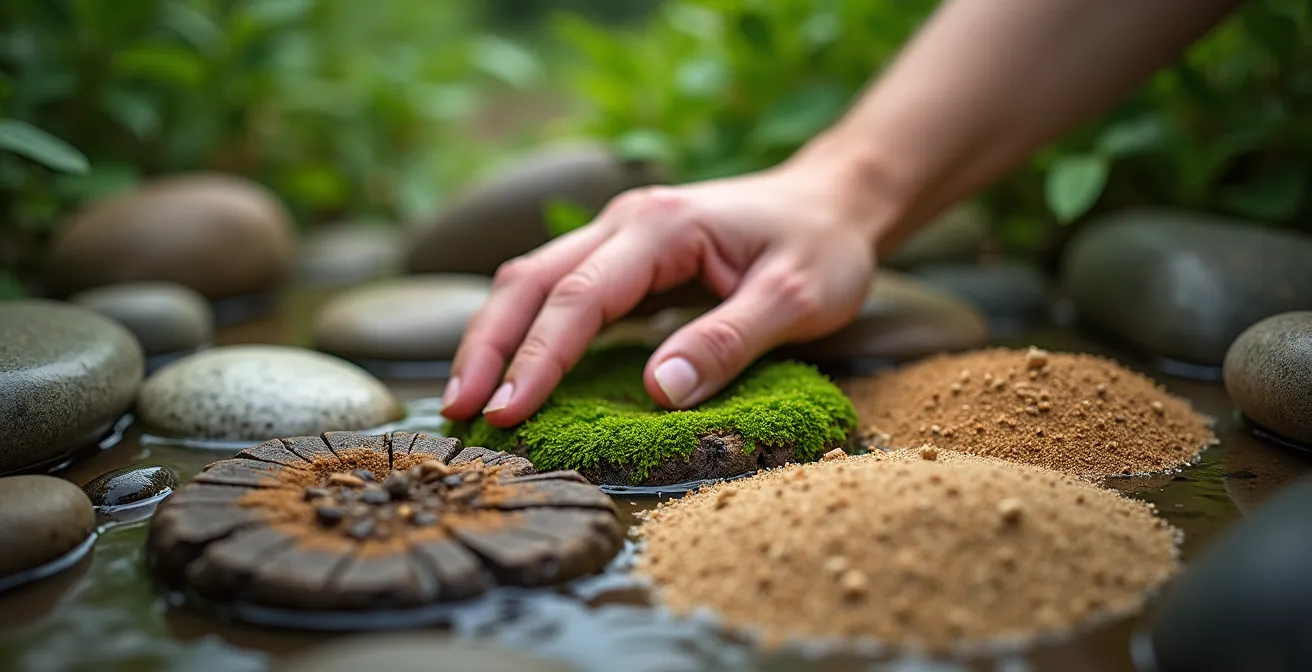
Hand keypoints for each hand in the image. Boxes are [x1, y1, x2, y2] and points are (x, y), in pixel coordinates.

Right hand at [439, 158, 885, 427]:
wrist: (833, 201)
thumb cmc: (822, 248)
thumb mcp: (798, 299)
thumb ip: (728, 341)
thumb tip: (660, 391)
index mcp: (660, 227)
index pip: (579, 298)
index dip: (537, 359)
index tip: (507, 413)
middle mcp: (625, 220)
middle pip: (530, 281)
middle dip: (487, 347)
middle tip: (458, 412)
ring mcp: (618, 233)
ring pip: (531, 279)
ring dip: (493, 337)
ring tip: (466, 398)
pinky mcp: (621, 254)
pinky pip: (556, 287)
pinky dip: (523, 328)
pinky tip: (510, 369)